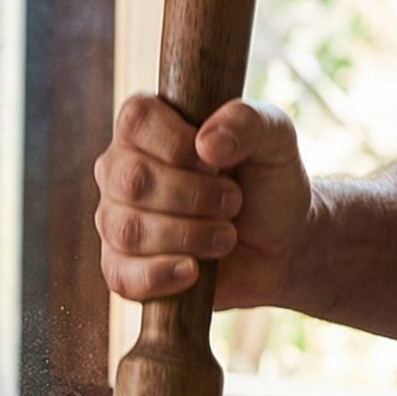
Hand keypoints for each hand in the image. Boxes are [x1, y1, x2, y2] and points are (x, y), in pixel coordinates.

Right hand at [96, 95, 312, 307]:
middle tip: (233, 203)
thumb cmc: (268, 183)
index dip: (178, 143)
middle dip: (194, 196)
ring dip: (189, 236)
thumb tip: (206, 144)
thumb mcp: (275, 139)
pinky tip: (193, 271)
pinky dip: (161, 275)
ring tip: (226, 237)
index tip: (216, 162)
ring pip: (128, 230)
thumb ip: (247, 122)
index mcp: (147, 127)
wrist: (280, 245)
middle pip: (132, 180)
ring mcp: (116, 220)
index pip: (136, 119)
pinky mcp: (122, 268)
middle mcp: (121, 170)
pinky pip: (120, 276)